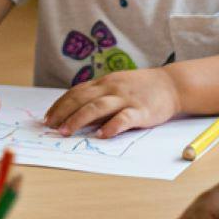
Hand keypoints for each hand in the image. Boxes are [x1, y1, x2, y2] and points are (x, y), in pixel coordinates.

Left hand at [44, 66, 181, 137]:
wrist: (171, 85)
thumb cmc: (141, 89)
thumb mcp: (116, 87)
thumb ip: (98, 98)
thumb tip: (76, 115)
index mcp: (103, 83)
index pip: (76, 92)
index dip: (60, 104)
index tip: (47, 117)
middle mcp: (111, 88)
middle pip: (81, 98)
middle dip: (63, 112)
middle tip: (49, 126)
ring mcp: (126, 98)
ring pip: (97, 107)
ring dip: (79, 119)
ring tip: (65, 131)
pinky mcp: (141, 110)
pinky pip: (124, 118)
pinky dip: (111, 126)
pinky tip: (101, 135)